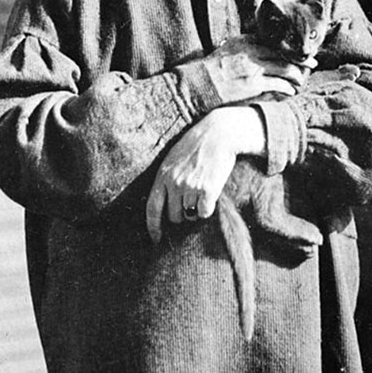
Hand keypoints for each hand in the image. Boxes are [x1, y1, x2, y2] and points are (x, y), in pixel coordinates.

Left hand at [146, 107, 263, 242]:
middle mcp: (174, 183)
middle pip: (173, 216)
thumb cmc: (197, 145)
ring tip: (201, 191)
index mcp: (162, 175)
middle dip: (181, 214)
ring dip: (196, 210)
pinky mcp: (208, 190)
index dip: (153, 227)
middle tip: (191, 200)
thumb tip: (164, 205)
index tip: (155, 239)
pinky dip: (208, 208)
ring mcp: (191, 187)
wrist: (219, 133)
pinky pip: (204, 213)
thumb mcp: (173, 159)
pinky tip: (211, 194)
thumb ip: (167, 178)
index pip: (152, 208)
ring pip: (190, 216)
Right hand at [201, 36, 306, 103]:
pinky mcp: (254, 84)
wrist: (201, 83)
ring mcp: (254, 68)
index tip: (299, 49)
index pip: (274, 41)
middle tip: (312, 62)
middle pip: (284, 52)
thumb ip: (245, 45)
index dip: (290, 46)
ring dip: (297, 74)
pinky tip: (291, 91)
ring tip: (302, 79)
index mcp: (246, 41)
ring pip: (285, 68)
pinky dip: (287, 87)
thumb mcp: (228, 49)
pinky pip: (278, 84)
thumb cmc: (212, 68)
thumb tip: (259, 44)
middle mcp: (252, 52)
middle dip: (300, 58)